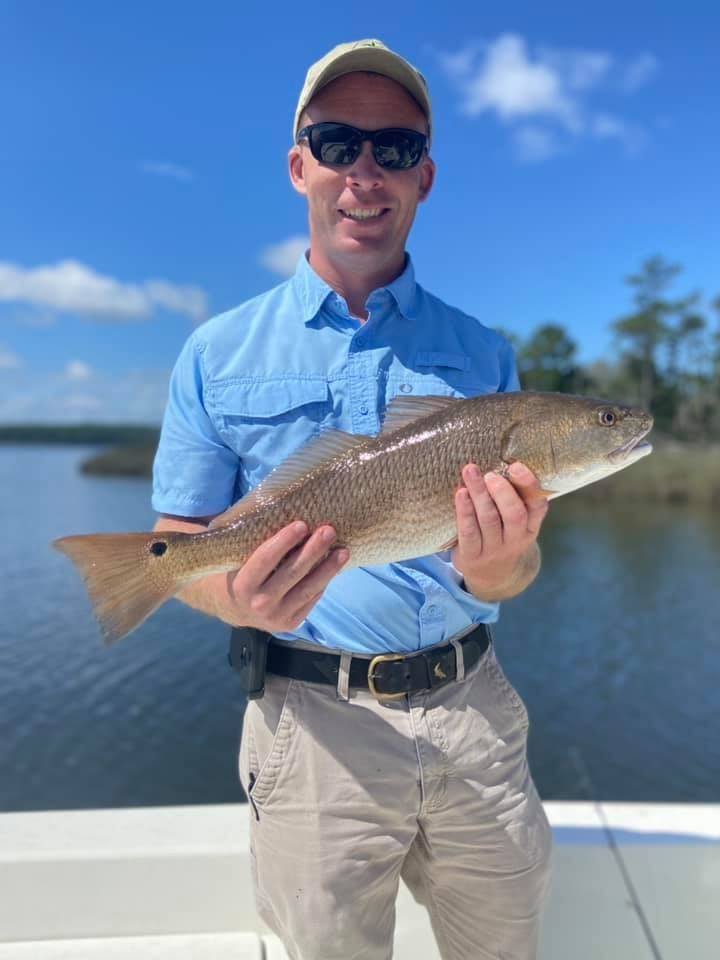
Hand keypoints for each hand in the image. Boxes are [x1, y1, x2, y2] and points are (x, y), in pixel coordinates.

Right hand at [219, 522, 348, 631]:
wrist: (234, 610)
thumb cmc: (237, 573)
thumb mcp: (237, 560)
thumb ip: (254, 544)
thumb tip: (286, 515)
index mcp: (242, 586)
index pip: (265, 559)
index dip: (284, 541)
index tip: (302, 524)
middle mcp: (259, 603)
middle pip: (292, 573)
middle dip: (313, 551)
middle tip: (328, 531)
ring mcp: (277, 616)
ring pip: (307, 589)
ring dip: (328, 569)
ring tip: (343, 551)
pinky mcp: (291, 623)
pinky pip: (311, 599)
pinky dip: (324, 581)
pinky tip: (335, 565)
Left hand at [451, 461, 548, 600]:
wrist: (493, 577)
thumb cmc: (504, 537)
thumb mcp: (518, 524)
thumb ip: (515, 499)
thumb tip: (500, 459)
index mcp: (531, 527)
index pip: (537, 506)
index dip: (529, 486)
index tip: (516, 466)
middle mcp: (515, 539)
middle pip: (513, 515)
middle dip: (502, 491)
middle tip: (490, 474)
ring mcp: (494, 549)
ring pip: (488, 520)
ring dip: (479, 494)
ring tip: (471, 472)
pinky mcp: (472, 556)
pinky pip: (468, 532)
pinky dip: (464, 511)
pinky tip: (460, 493)